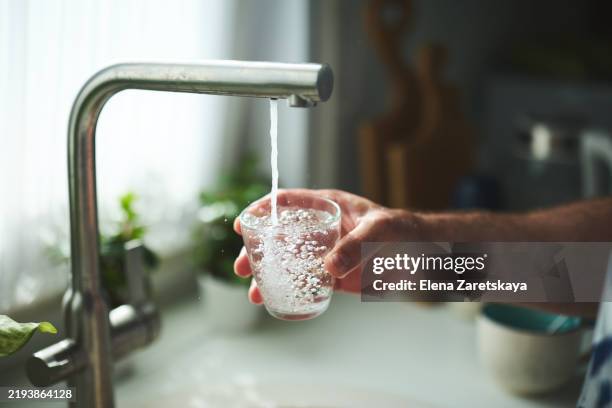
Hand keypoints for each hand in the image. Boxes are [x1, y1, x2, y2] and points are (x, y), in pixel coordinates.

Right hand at [233, 189, 419, 303]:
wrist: (421, 255)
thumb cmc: (402, 230)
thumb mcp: (380, 230)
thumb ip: (356, 245)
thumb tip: (328, 267)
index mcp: (327, 207)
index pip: (287, 203)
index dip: (262, 210)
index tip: (243, 224)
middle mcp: (320, 229)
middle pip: (278, 235)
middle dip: (255, 251)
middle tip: (242, 267)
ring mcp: (324, 253)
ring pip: (286, 261)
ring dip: (267, 275)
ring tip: (254, 291)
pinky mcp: (332, 276)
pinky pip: (304, 282)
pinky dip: (288, 290)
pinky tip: (275, 300)